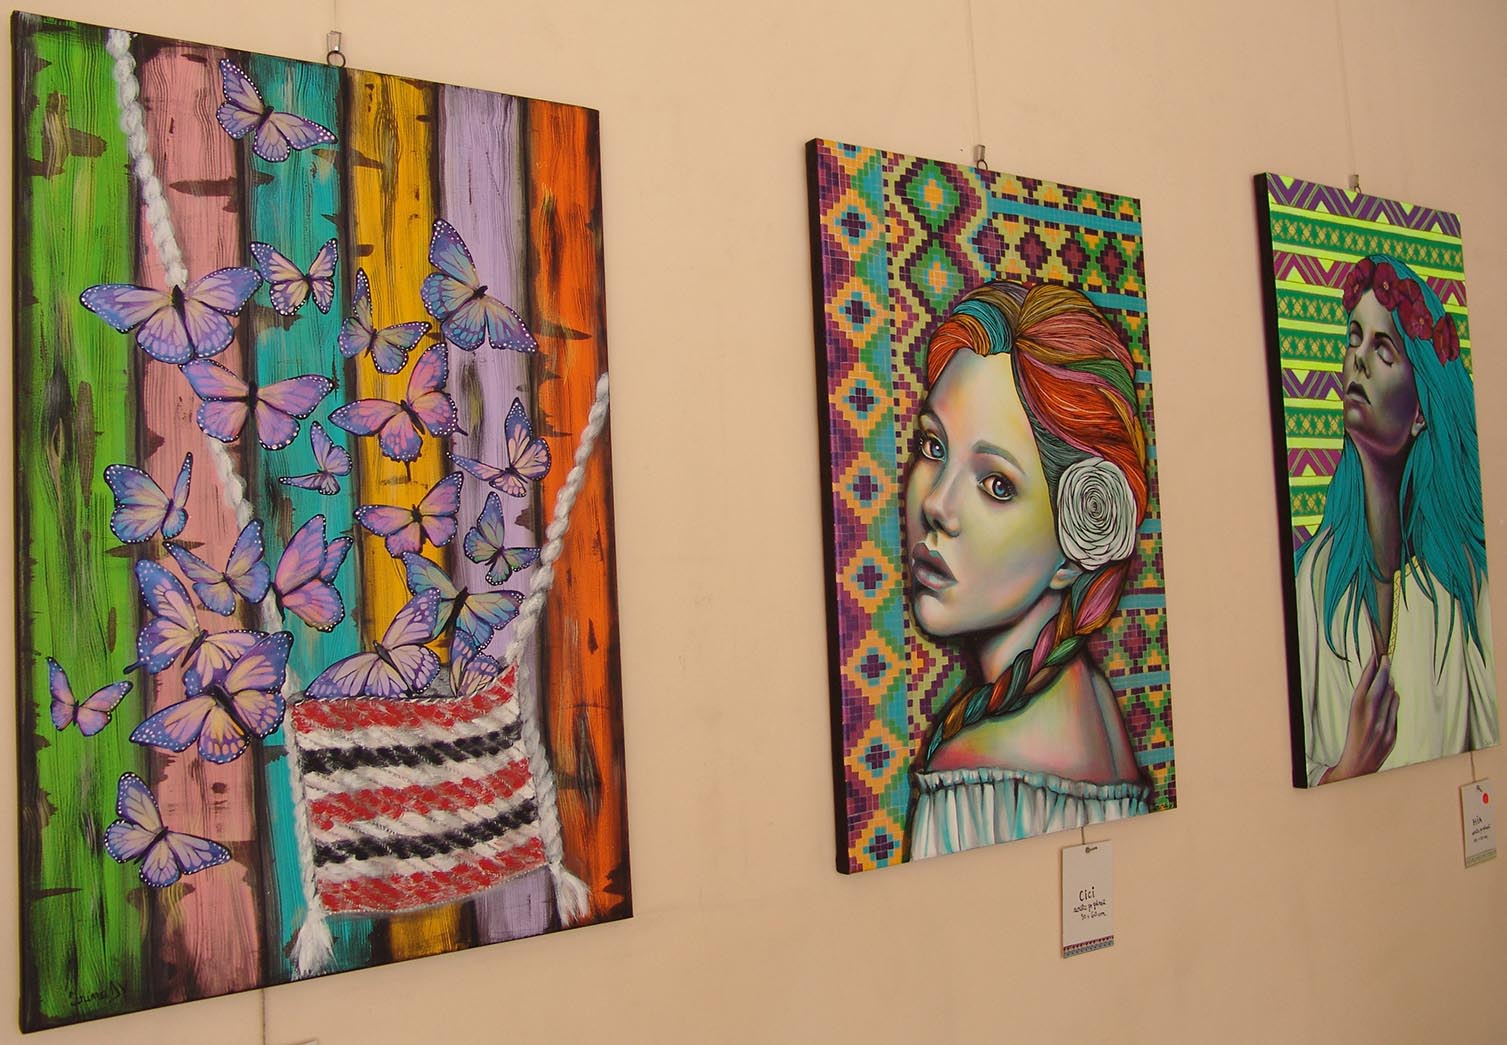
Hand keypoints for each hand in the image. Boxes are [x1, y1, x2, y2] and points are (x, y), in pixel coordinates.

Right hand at [1320, 653, 1397, 782]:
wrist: (1356, 767)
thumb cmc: (1351, 740)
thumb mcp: (1353, 718)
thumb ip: (1366, 702)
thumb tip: (1385, 684)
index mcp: (1356, 710)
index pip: (1367, 681)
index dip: (1373, 666)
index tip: (1377, 655)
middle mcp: (1371, 716)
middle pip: (1382, 685)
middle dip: (1385, 670)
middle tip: (1386, 658)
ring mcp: (1384, 725)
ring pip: (1392, 696)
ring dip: (1390, 685)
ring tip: (1387, 677)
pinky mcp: (1393, 734)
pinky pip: (1396, 711)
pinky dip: (1394, 701)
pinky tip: (1391, 697)